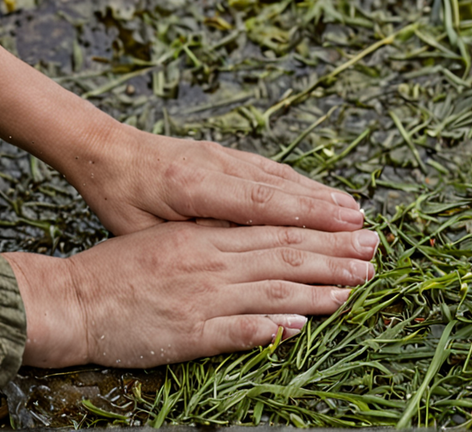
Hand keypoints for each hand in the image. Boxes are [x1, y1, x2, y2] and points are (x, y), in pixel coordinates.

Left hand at [0, 36, 363, 236]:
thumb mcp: (142, 230)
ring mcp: (222, 156)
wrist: (105, 151)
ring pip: (280, 176)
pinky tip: (319, 194)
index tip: (343, 229)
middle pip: (281, 190)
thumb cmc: (118, 198)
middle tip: (365, 232)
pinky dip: (298, 183)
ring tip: (355, 214)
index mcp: (193, 189)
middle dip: (326, 212)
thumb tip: (239, 258)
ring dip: (319, 196)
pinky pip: (268, 168)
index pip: (260, 205)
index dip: (305, 218)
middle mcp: (215, 167)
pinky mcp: (223, 153)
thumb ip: (189, 240)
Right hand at [3, 222, 377, 367]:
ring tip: (353, 290)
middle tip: (373, 256)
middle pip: (283, 258)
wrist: (72, 298)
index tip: (354, 232)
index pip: (274, 232)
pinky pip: (234, 331)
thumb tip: (255, 243)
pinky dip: (267, 329)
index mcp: (203, 237)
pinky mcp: (186, 333)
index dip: (320, 233)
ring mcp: (199, 298)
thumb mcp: (163, 240)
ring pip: (270, 292)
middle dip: (334, 256)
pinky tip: (297, 330)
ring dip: (316, 292)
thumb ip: (209, 240)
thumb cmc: (115, 270)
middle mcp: (208, 262)